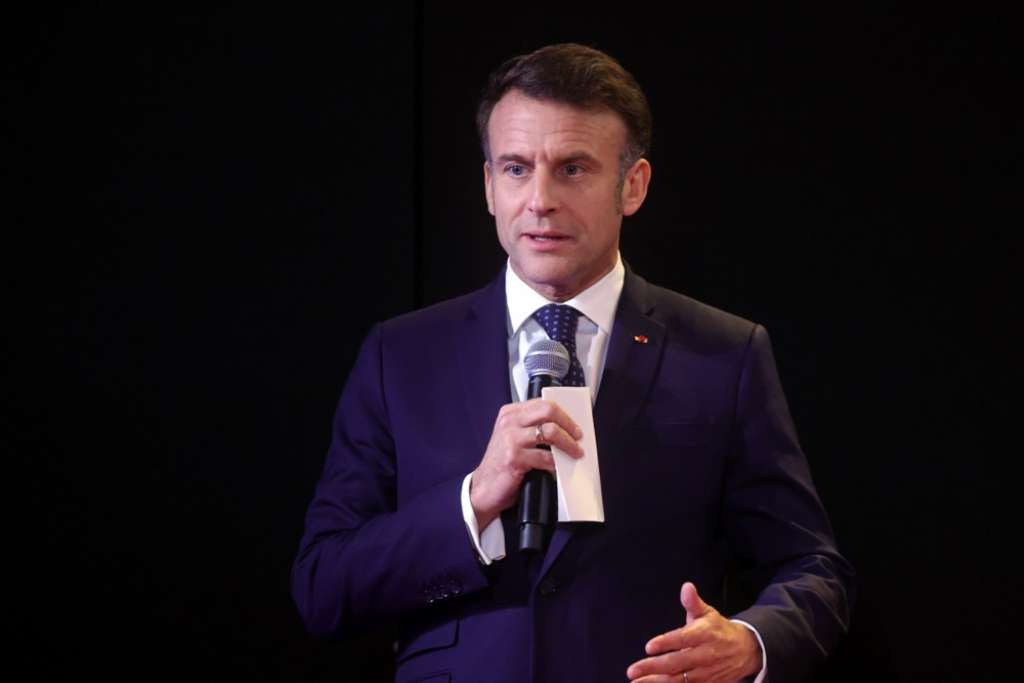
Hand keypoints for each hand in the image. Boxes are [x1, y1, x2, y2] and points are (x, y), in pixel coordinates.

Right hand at [469, 398, 582, 528]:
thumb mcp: (512, 438)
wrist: (483, 488)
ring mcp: (511, 439)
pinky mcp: (514, 458)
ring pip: (551, 432)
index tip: (574, 425)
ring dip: (568, 444)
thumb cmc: (501, 464)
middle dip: (568, 424)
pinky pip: (546, 457)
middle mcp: (509, 422)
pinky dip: (557, 463)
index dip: (563, 414)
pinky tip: (558, 467)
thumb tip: (564, 427)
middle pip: (548, 411)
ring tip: (575, 452)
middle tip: (578, 436)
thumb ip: (531, 428)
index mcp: (510, 413)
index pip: (543, 403)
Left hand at [626, 582, 761, 682]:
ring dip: (656, 682)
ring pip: (679, 681)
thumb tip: (686, 587)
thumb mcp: (708, 613)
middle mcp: (705, 655)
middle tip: (632, 670)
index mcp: (704, 634)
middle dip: (653, 667)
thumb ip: (693, 602)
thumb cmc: (719, 629)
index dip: (666, 643)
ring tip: (636, 682)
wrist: (746, 651)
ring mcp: (705, 673)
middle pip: (677, 663)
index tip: (649, 647)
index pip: (683, 639)